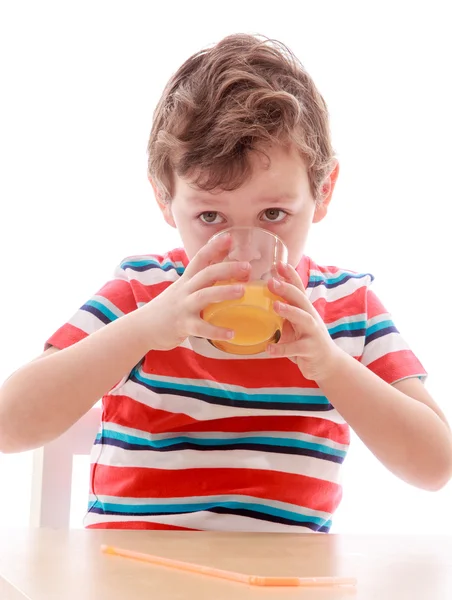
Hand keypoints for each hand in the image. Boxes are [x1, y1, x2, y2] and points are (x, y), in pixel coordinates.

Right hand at [143, 233, 249, 350]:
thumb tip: (224, 274)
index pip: (200, 258)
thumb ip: (200, 283)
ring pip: (203, 295)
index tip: (230, 237)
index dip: (214, 247)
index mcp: (186, 280)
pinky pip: (201, 328)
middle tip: (247, 267)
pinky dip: (216, 331)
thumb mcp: (182, 290)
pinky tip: (231, 333)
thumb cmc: (169, 309)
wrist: (143, 327)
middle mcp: (185, 290)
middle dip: (227, 268)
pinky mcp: (182, 325)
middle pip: (206, 273)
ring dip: (223, 291)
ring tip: (242, 291)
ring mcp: (183, 307)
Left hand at [267, 262, 342, 381]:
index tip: (279, 263)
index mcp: (305, 309)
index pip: (298, 289)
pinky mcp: (311, 350)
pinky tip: (269, 348)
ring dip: (289, 311)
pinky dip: (282, 348)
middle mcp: (311, 317)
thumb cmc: (307, 340)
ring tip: (275, 306)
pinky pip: (296, 348)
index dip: (290, 276)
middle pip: (300, 299)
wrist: (328, 364)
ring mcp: (313, 333)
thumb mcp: (296, 323)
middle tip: (272, 281)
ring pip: (303, 319)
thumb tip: (262, 298)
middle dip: (287, 289)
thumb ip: (284, 312)